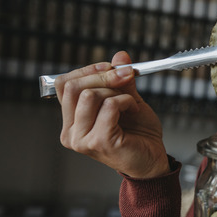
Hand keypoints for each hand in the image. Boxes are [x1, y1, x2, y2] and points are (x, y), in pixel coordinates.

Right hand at [55, 51, 169, 177]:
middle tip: (124, 76)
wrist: (152, 160)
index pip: (64, 85)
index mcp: (71, 121)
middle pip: (73, 87)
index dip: (87, 70)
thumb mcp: (127, 99)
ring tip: (129, 101)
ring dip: (115, 91)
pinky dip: (125, 101)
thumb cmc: (138, 134)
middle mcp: (70, 133)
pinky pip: (109, 106)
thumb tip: (120, 56)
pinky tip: (133, 109)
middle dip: (102, 75)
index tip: (110, 67)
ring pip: (90, 95)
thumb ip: (120, 79)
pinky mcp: (99, 142)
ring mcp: (82, 139)